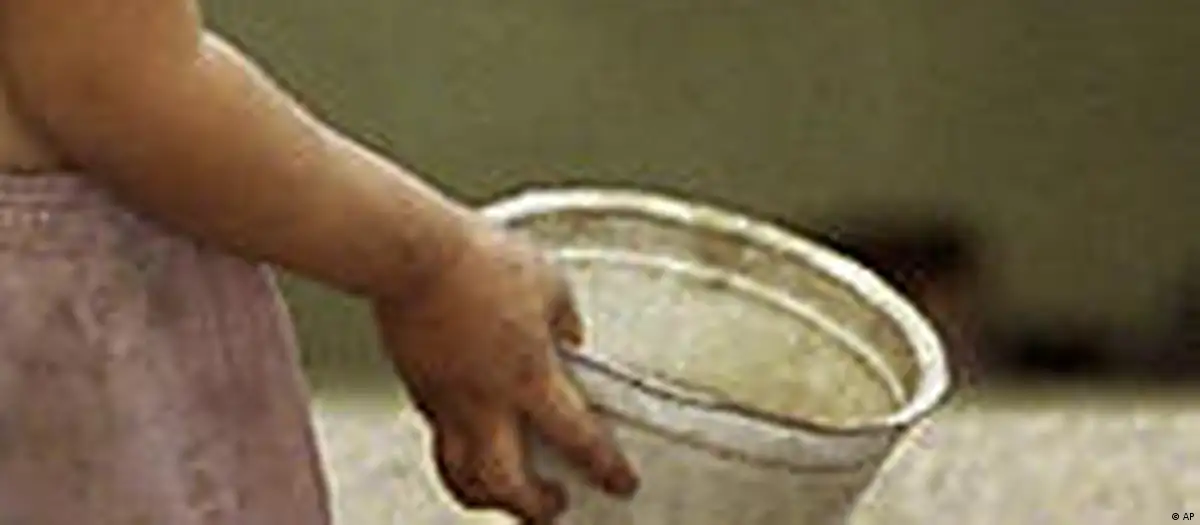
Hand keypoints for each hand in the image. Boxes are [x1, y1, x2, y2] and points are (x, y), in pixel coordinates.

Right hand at [372, 221, 638, 522]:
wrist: (411, 253)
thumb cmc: (477, 260)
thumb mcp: (549, 283)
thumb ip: (564, 319)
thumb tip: (569, 337)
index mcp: (529, 377)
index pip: (579, 438)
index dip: (606, 467)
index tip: (622, 483)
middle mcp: (485, 402)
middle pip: (507, 485)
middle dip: (533, 508)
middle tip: (553, 509)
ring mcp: (445, 401)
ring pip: (461, 475)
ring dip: (486, 496)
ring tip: (501, 494)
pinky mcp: (416, 387)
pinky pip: (439, 437)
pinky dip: (458, 450)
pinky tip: (469, 439)